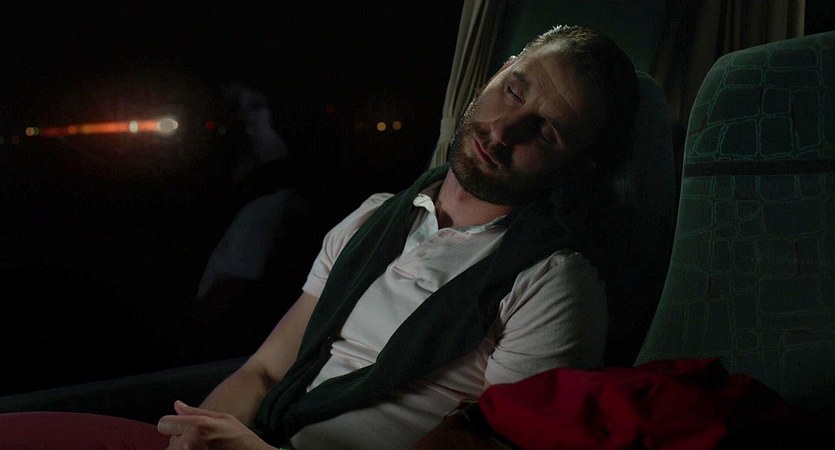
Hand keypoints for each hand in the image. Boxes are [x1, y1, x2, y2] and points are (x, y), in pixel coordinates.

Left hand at [157, 400, 275, 449]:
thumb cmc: (239, 437)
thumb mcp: (222, 417)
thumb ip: (195, 412)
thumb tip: (177, 405)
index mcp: (197, 426)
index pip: (164, 424)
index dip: (172, 424)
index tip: (181, 426)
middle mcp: (189, 443)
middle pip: (171, 440)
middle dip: (182, 438)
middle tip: (202, 440)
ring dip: (184, 449)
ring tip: (203, 448)